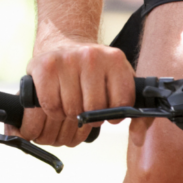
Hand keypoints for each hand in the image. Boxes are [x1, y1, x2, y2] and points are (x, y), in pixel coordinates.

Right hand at [14, 33, 134, 146]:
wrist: (64, 43)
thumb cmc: (94, 72)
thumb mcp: (119, 83)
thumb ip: (137, 114)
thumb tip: (137, 139)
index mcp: (115, 60)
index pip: (121, 103)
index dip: (114, 115)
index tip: (106, 110)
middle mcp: (91, 55)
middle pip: (93, 109)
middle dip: (88, 116)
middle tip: (84, 108)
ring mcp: (66, 59)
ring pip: (70, 110)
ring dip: (69, 115)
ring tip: (69, 104)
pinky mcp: (45, 66)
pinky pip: (51, 105)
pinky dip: (53, 111)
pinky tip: (56, 101)